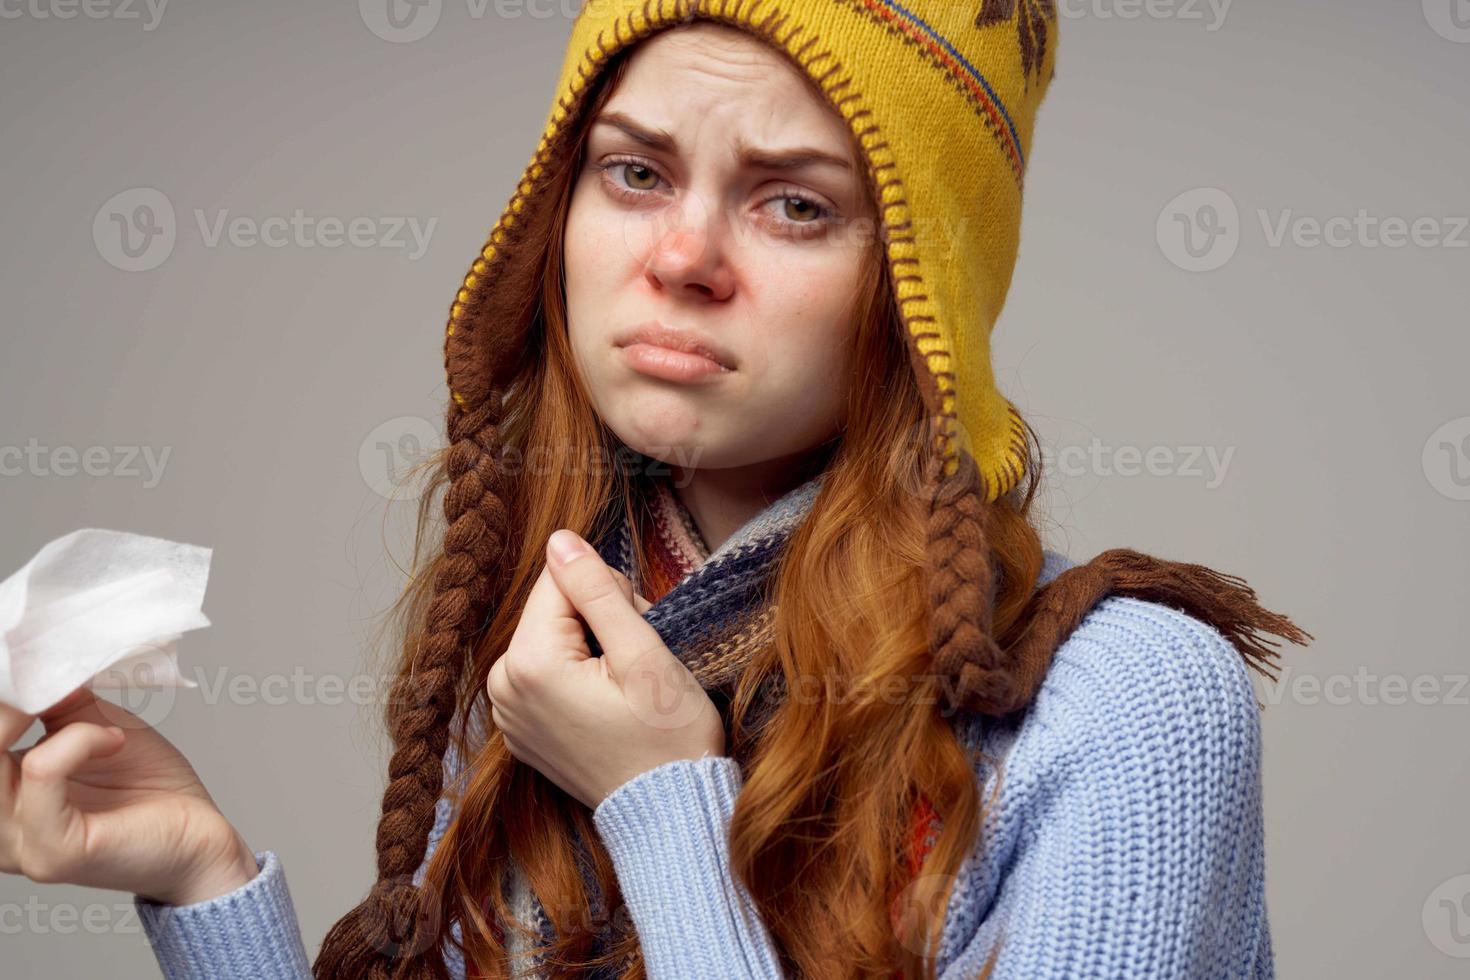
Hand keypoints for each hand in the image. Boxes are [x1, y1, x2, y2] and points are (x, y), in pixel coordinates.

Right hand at [1, 687, 257, 905]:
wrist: (200, 837)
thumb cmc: (149, 788)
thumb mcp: (91, 726)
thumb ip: (54, 702)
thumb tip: (33, 663)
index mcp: (0, 797)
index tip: (17, 658)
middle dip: (1, 707)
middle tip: (37, 674)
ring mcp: (20, 844)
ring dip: (26, 715)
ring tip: (77, 702)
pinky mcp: (54, 851)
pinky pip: (42, 774)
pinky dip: (75, 740)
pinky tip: (113, 739)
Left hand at [487, 529, 725, 808]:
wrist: (668, 814)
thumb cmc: (667, 738)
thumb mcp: (643, 654)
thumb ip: (598, 591)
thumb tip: (561, 540)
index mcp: (529, 664)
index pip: (562, 579)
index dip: (611, 592)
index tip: (638, 632)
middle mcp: (502, 688)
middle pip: (552, 608)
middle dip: (599, 619)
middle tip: (637, 663)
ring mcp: (507, 714)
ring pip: (551, 637)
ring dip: (591, 647)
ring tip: (625, 687)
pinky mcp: (520, 730)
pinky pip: (546, 673)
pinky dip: (578, 677)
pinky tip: (607, 705)